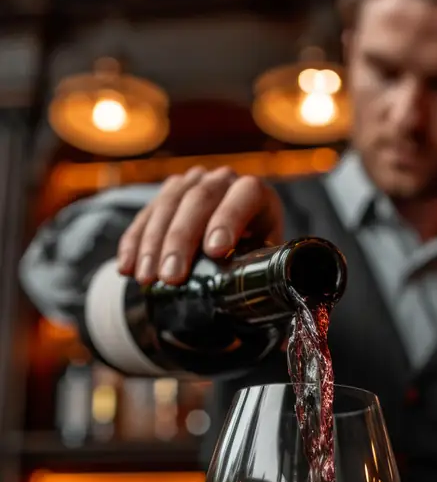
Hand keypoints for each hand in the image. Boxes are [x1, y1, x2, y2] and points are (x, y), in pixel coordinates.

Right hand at [117, 166, 283, 285]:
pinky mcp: (165, 195)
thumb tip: (260, 300)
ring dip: (152, 245)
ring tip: (147, 279)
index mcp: (255, 193)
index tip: (215, 251)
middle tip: (170, 278)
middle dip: (180, 241)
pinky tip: (127, 269)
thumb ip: (264, 272)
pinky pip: (144, 215)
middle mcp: (221, 181)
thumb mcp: (265, 260)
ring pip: (167, 205)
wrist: (236, 240)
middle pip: (198, 201)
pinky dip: (133, 243)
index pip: (244, 195)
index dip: (228, 220)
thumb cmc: (254, 254)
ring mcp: (191, 183)